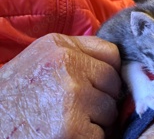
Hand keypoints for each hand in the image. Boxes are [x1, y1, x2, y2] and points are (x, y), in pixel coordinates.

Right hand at [0, 33, 120, 138]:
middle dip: (103, 98)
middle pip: (113, 81)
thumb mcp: (41, 61)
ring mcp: (70, 95)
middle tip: (79, 108)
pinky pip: (102, 133)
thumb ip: (76, 55)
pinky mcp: (71, 127)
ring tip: (70, 122)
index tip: (98, 84)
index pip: (111, 53)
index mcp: (59, 46)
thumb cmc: (17, 97)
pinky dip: (90, 138)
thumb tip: (114, 65)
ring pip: (110, 109)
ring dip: (97, 120)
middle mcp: (66, 64)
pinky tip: (69, 135)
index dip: (109, 72)